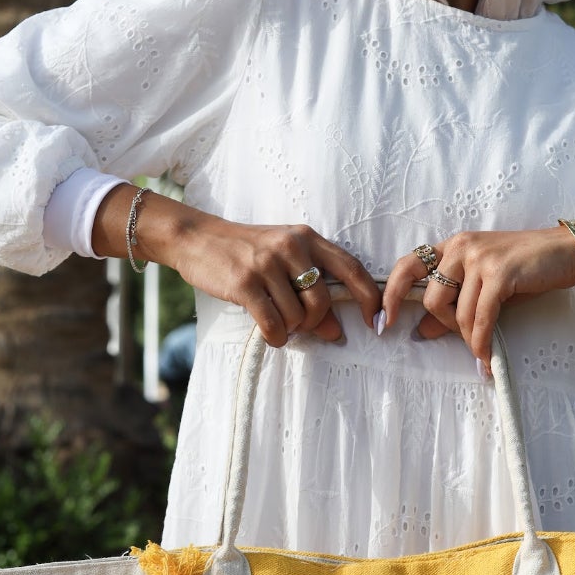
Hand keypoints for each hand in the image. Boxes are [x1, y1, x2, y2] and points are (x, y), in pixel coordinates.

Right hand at [92, 189, 381, 347]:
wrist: (197, 237)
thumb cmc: (246, 251)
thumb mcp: (282, 261)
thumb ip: (311, 290)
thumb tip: (336, 331)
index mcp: (307, 238)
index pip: (351, 267)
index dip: (370, 298)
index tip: (376, 322)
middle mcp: (291, 247)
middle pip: (323, 300)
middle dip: (315, 322)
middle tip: (301, 325)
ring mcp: (267, 264)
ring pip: (297, 316)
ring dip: (290, 329)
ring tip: (277, 322)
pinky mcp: (244, 282)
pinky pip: (273, 323)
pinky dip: (275, 336)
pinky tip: (270, 333)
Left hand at [380, 217, 574, 372]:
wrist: (567, 251)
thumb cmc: (526, 269)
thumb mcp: (485, 284)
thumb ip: (454, 305)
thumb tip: (422, 333)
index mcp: (452, 245)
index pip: (407, 265)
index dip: (390, 294)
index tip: (383, 322)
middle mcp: (461, 246)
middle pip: (432, 298)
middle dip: (445, 326)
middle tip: (465, 338)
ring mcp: (481, 257)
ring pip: (457, 311)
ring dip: (468, 338)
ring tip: (482, 350)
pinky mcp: (501, 271)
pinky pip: (481, 316)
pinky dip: (481, 340)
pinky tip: (487, 356)